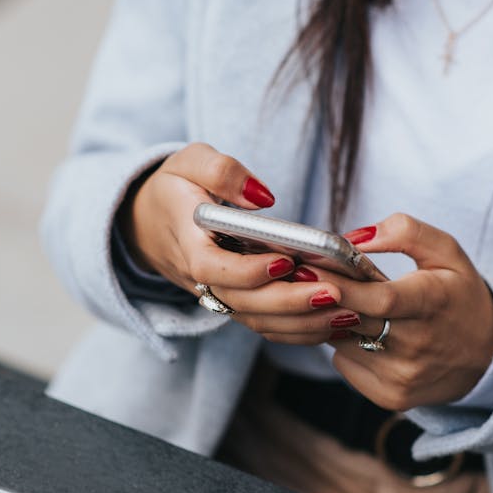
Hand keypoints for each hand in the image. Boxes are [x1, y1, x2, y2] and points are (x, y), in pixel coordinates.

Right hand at [121, 142, 363, 332]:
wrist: (144, 223)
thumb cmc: (174, 188)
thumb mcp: (188, 162)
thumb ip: (222, 171)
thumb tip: (263, 196)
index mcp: (188, 244)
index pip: (215, 268)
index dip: (248, 271)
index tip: (285, 260)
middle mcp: (202, 280)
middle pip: (245, 304)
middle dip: (291, 303)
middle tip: (335, 294)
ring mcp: (219, 297)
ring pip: (259, 322)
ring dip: (303, 323)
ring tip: (347, 312)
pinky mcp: (236, 304)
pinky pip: (266, 326)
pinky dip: (300, 330)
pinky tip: (336, 322)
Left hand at [323, 214, 492, 408]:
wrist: (488, 356)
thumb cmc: (459, 295)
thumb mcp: (446, 252)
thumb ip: (404, 232)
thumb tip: (354, 238)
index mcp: (431, 302)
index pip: (379, 299)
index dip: (341, 286)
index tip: (308, 269)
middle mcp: (417, 345)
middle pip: (352, 321)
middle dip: (322, 299)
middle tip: (303, 279)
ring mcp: (403, 375)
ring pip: (341, 342)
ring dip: (333, 321)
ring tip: (347, 306)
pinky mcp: (391, 396)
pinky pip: (345, 365)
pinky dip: (345, 347)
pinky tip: (364, 335)